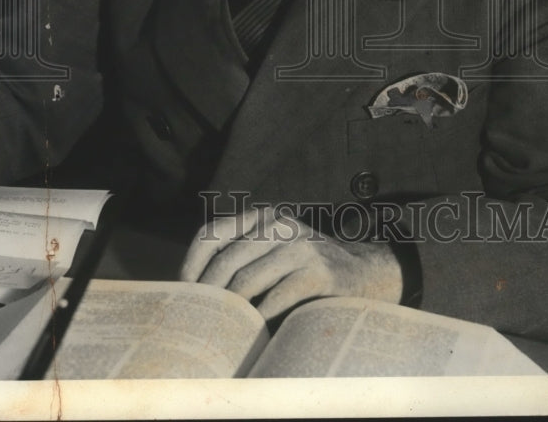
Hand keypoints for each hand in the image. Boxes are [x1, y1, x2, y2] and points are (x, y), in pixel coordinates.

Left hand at [179, 206, 402, 320]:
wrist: (365, 273)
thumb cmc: (307, 269)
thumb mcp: (275, 251)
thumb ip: (243, 259)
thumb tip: (194, 292)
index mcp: (263, 217)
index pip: (212, 233)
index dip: (191, 263)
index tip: (182, 292)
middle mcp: (279, 225)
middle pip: (226, 259)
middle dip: (208, 293)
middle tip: (200, 319)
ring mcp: (300, 246)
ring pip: (248, 279)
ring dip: (232, 309)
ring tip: (222, 328)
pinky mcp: (319, 272)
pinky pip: (277, 297)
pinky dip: (260, 316)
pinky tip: (255, 329)